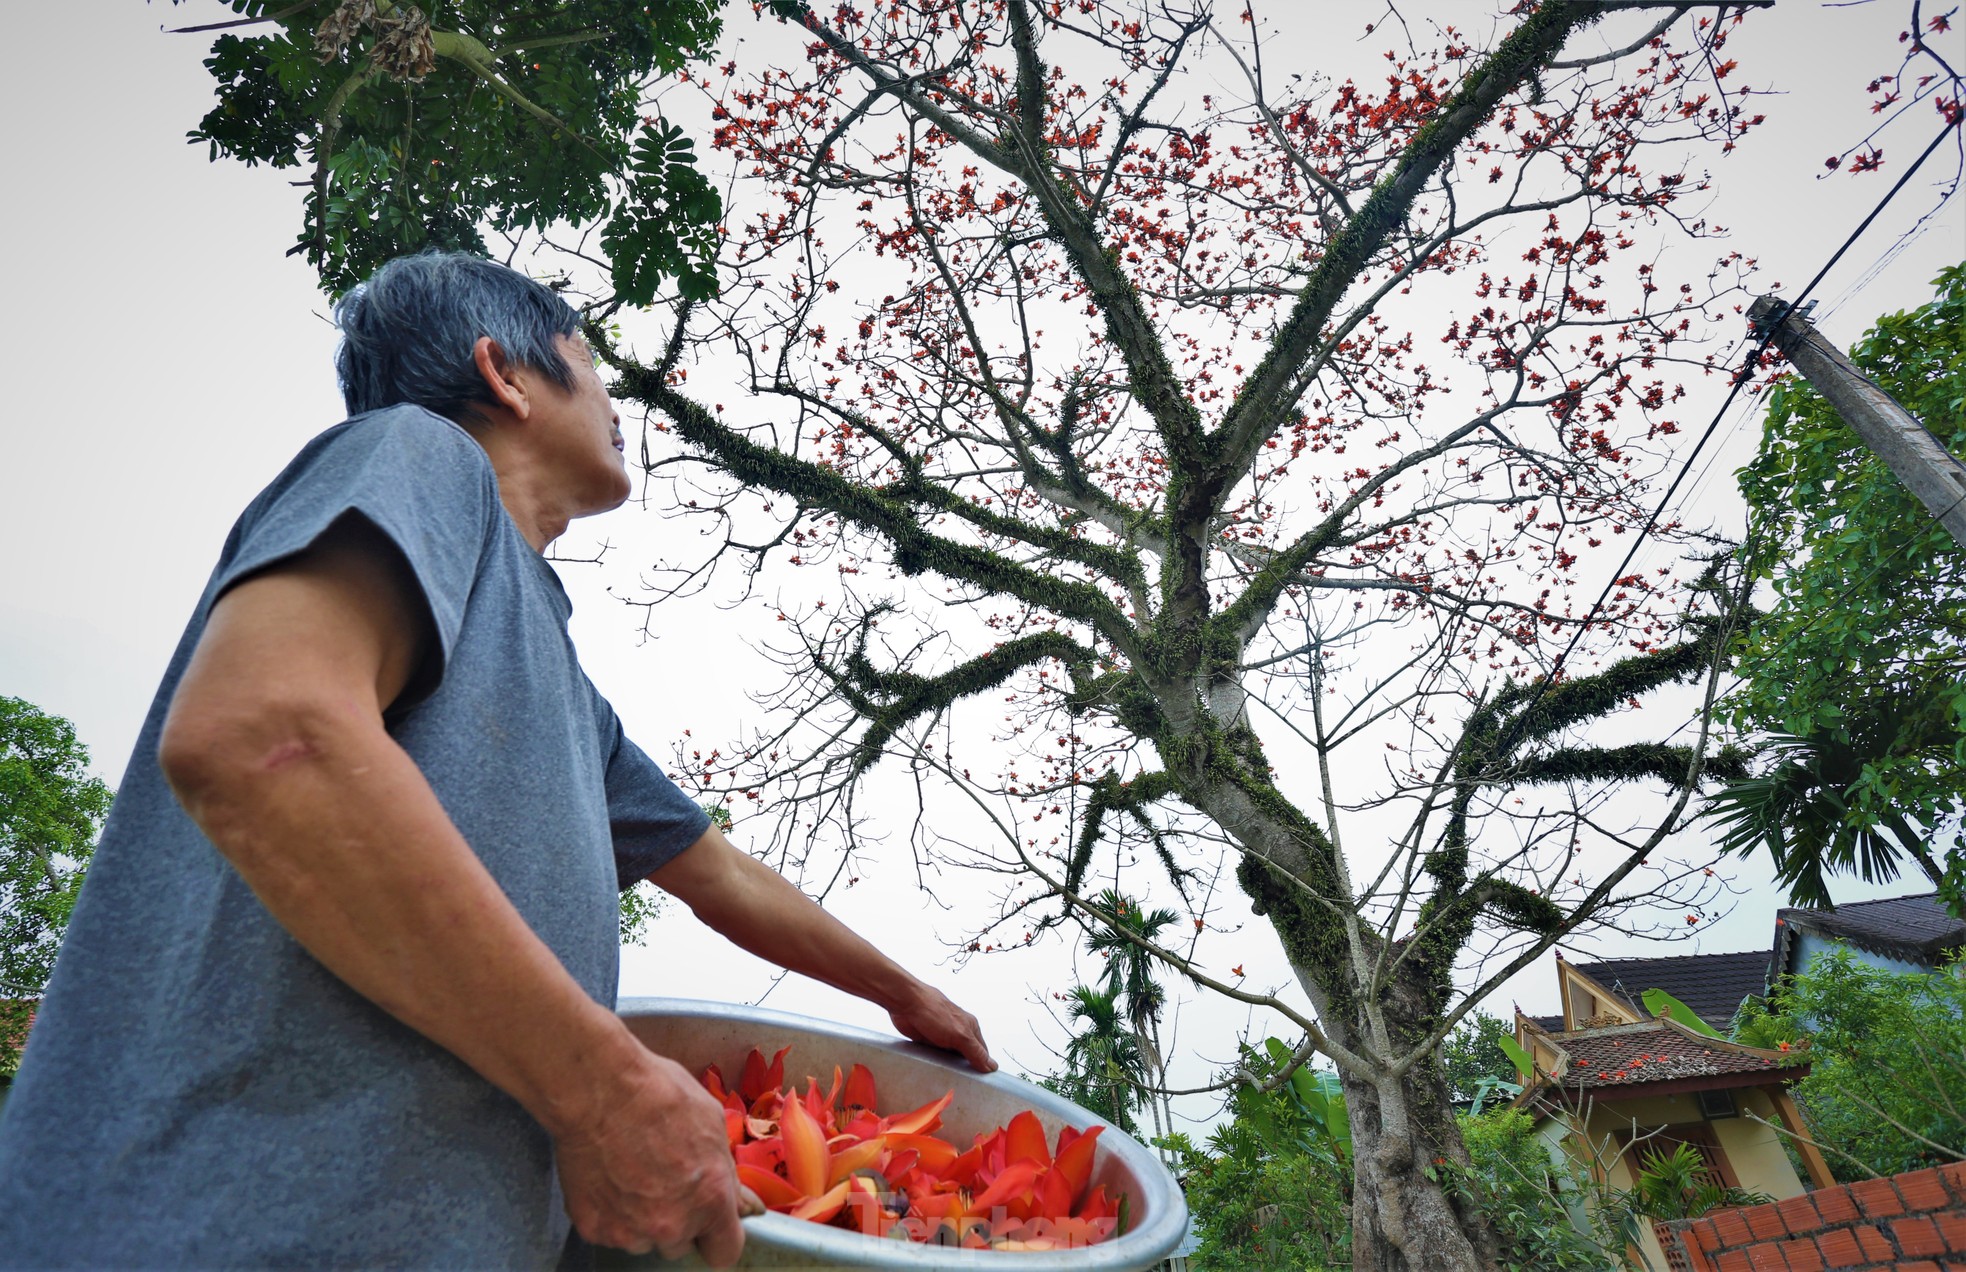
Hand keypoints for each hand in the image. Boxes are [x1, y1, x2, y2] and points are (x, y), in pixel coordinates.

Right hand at [550, 1050, 748, 1265]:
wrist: (598, 1091)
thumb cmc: (660, 1096)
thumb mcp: (712, 1123)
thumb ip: (728, 1174)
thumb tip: (746, 1205)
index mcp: (710, 1200)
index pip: (725, 1252)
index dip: (719, 1236)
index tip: (711, 1223)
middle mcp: (672, 1225)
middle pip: (681, 1245)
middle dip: (678, 1221)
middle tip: (665, 1181)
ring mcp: (630, 1231)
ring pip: (644, 1240)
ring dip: (643, 1220)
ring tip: (633, 1175)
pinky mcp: (595, 1229)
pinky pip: (611, 1231)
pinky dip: (611, 1213)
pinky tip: (610, 1178)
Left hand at [889, 982, 995, 1072]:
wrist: (905, 1004)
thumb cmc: (932, 1011)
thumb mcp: (960, 1035)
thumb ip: (975, 1052)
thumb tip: (991, 1065)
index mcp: (970, 1027)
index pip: (982, 1052)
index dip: (982, 1066)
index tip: (979, 1082)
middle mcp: (958, 1031)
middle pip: (966, 1057)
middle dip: (964, 1069)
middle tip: (962, 1084)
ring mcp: (942, 1037)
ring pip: (950, 1058)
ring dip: (948, 1066)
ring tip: (946, 1079)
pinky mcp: (928, 1041)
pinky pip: (935, 1057)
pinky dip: (934, 1063)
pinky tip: (933, 1070)